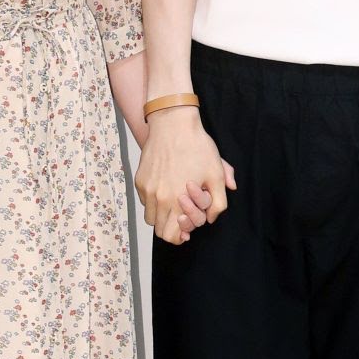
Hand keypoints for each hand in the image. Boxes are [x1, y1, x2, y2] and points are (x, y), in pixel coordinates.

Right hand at [135, 108, 230, 245]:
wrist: (172, 122)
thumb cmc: (196, 146)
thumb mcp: (216, 173)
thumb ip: (218, 202)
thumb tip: (211, 217)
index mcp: (177, 201)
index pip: (170, 236)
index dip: (179, 235)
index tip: (186, 228)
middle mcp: (158, 198)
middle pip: (159, 229)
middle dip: (171, 226)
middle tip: (182, 214)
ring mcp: (147, 189)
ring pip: (150, 216)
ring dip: (161, 214)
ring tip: (173, 201)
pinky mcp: (140, 179)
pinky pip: (145, 200)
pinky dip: (153, 200)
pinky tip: (166, 186)